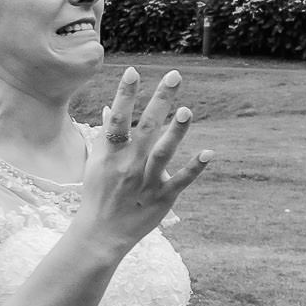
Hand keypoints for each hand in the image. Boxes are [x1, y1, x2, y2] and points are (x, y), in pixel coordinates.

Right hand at [79, 67, 212, 254]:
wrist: (100, 233)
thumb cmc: (97, 194)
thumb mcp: (95, 163)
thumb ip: (106, 136)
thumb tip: (108, 109)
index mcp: (110, 154)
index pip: (117, 119)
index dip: (125, 95)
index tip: (134, 71)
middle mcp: (127, 164)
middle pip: (144, 127)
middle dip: (159, 101)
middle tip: (175, 76)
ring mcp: (145, 181)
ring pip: (162, 152)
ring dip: (175, 132)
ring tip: (186, 110)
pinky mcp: (162, 198)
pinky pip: (181, 181)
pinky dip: (195, 168)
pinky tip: (210, 153)